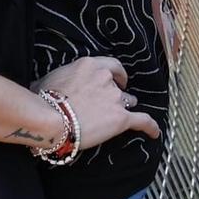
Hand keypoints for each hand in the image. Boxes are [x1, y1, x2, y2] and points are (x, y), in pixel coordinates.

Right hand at [37, 55, 159, 148]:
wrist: (49, 119)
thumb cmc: (43, 99)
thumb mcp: (49, 79)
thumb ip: (62, 79)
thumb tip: (50, 86)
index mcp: (91, 66)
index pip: (112, 66)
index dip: (116, 74)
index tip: (116, 80)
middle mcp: (106, 79)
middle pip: (120, 86)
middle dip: (118, 93)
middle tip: (109, 103)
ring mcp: (116, 98)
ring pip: (128, 102)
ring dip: (124, 108)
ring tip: (113, 119)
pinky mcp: (121, 118)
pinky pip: (143, 121)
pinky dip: (150, 127)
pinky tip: (155, 133)